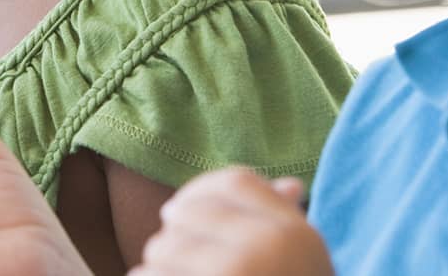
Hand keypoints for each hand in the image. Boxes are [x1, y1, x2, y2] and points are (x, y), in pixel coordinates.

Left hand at [131, 168, 331, 275]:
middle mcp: (266, 246)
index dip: (201, 192)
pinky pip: (146, 275)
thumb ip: (285, 224)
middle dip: (176, 238)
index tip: (179, 213)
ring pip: (161, 247)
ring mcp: (232, 270)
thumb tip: (290, 185)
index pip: (236, 181)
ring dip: (160, 268)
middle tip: (185, 264)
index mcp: (297, 234)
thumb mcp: (301, 264)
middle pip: (188, 212)